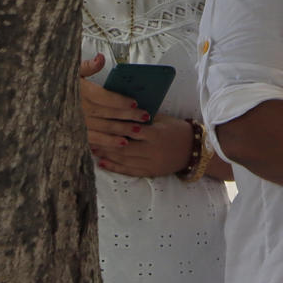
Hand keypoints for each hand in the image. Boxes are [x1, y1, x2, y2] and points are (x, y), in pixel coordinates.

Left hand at [81, 55, 192, 176]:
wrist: (194, 150)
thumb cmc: (178, 131)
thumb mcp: (164, 120)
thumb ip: (145, 118)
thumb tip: (123, 110)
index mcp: (156, 133)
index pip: (131, 130)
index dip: (114, 128)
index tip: (99, 124)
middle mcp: (152, 149)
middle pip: (123, 146)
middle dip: (105, 142)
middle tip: (88, 138)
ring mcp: (151, 162)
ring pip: (124, 159)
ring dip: (106, 154)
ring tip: (91, 148)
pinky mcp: (150, 171)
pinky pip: (129, 170)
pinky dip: (114, 166)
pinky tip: (101, 162)